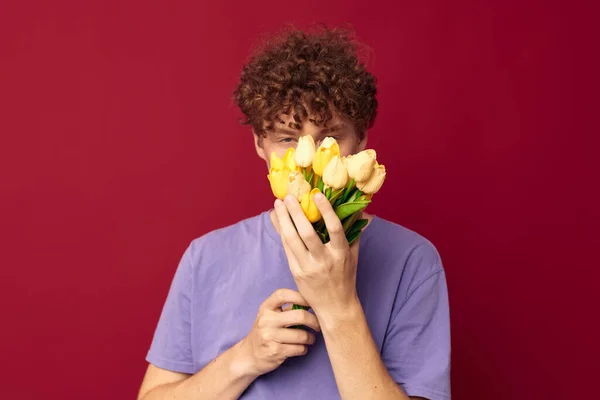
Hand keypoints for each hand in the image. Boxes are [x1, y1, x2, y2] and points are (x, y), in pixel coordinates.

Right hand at [238, 288, 320, 376]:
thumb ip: (287, 309)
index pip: (283, 295)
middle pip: (299, 315)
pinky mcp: (275, 352)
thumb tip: (312, 303)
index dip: (300, 296)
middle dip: (314, 321)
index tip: (311, 303)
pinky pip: (299, 348)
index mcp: (266, 308)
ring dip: (310, 338)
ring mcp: (269, 336)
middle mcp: (266, 320)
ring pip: (302, 335)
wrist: (248, 356)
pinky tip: (301, 348)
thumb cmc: (265, 333)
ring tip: (310, 339)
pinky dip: (304, 349)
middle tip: (318, 325)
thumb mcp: (270, 317)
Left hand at [274, 193, 360, 320]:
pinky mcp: (296, 272)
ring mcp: (307, 267)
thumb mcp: (353, 254)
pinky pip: (286, 248)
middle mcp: (324, 260)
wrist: (335, 307)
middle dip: (296, 213)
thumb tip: (362, 209)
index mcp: (340, 254)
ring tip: (278, 204)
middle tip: (289, 196)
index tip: (317, 195)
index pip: (334, 229)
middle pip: (307, 233)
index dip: (326, 211)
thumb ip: (355, 231)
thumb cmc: (345, 277)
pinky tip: (277, 220)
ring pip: (292, 240)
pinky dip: (280, 232)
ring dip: (283, 220)